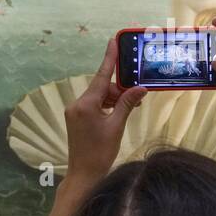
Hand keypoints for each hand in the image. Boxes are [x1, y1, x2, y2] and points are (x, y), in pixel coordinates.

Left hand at [64, 38, 147, 181]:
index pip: (102, 76)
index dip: (109, 58)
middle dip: (120, 90)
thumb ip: (127, 104)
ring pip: (99, 97)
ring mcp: (75, 111)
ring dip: (115, 99)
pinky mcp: (76, 118)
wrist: (84, 175)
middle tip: (138, 95)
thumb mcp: (117, 126)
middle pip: (102, 87)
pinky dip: (107, 106)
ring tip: (132, 107)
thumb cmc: (100, 153)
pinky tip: (119, 113)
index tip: (113, 40)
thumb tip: (141, 88)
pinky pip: (94, 105)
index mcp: (86, 104)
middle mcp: (77, 104)